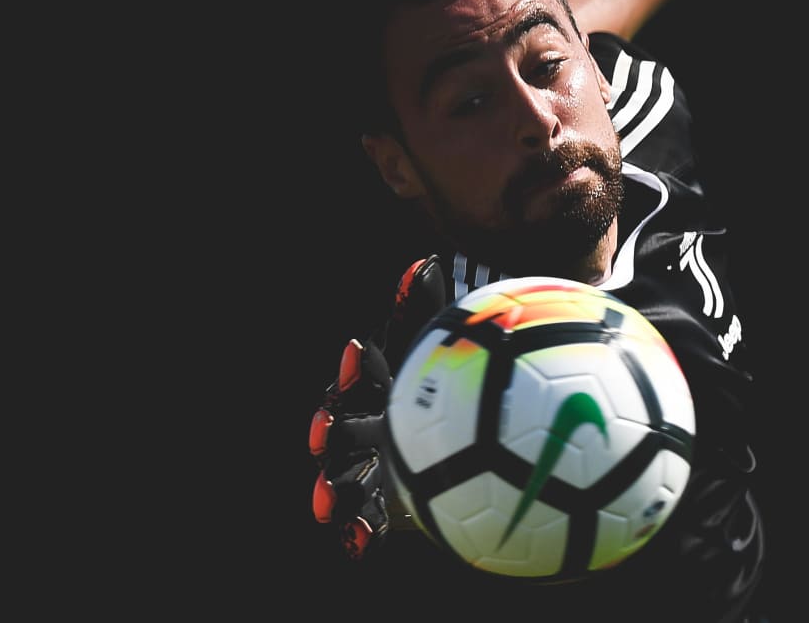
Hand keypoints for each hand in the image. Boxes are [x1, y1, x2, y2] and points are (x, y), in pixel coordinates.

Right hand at [307, 255, 451, 559]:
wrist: (485, 441)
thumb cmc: (466, 389)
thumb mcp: (454, 354)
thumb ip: (435, 316)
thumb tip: (422, 262)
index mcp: (386, 390)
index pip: (365, 375)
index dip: (357, 367)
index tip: (357, 354)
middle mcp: (372, 428)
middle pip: (341, 429)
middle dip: (328, 431)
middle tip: (323, 432)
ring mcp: (376, 469)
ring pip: (345, 479)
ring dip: (331, 488)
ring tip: (326, 502)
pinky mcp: (388, 506)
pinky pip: (370, 522)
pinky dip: (360, 534)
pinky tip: (361, 547)